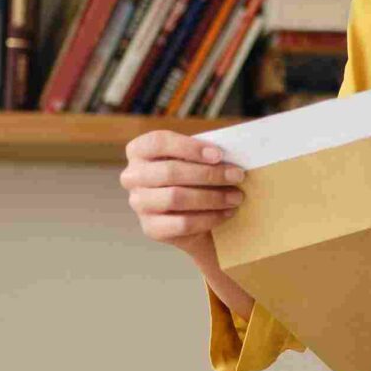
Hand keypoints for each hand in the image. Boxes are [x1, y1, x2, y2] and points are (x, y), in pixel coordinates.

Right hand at [119, 130, 246, 255]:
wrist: (196, 217)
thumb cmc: (196, 179)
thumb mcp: (197, 161)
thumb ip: (205, 154)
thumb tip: (231, 155)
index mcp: (139, 151)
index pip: (158, 142)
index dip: (189, 147)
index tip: (219, 154)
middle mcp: (132, 176)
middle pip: (169, 171)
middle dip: (209, 174)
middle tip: (237, 176)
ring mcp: (138, 203)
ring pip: (175, 198)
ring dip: (212, 197)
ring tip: (236, 197)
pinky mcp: (150, 228)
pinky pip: (181, 223)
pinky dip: (209, 218)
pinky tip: (226, 213)